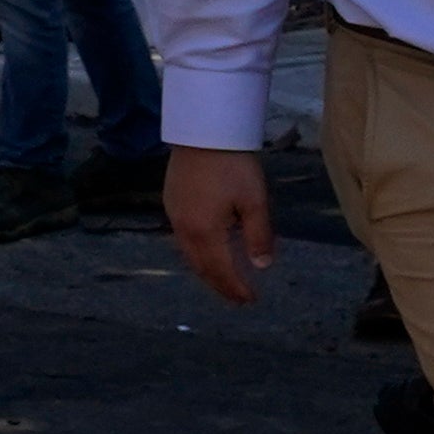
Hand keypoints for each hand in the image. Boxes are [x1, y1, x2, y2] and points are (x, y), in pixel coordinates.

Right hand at [165, 145, 273, 305]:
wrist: (203, 133)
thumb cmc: (233, 166)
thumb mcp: (255, 201)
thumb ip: (258, 236)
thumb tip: (262, 266)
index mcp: (205, 233)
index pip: (221, 271)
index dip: (235, 288)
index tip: (251, 300)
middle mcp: (184, 230)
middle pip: (201, 268)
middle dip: (220, 286)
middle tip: (237, 298)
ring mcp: (174, 216)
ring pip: (189, 255)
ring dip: (207, 272)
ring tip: (223, 280)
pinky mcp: (171, 203)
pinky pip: (183, 240)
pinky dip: (197, 254)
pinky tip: (207, 251)